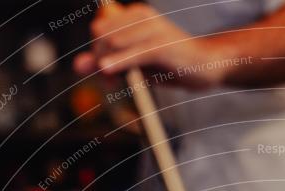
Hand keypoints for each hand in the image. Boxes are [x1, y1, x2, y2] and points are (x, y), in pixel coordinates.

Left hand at [73, 3, 222, 87]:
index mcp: (135, 15)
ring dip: (107, 64)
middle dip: (99, 58)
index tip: (104, 71)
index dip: (96, 50)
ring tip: (111, 82)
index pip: (100, 27)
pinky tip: (107, 70)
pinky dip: (119, 62)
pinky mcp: (162, 45)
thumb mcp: (136, 64)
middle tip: (108, 80)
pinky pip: (134, 53)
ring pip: (114, 42)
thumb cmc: (171, 65)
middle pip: (102, 34)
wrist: (207, 65)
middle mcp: (142, 15)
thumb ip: (107, 62)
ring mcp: (153, 28)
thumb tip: (78, 65)